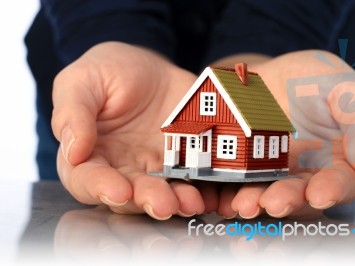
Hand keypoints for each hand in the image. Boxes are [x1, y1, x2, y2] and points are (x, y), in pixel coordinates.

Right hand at [52, 42, 217, 218]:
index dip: (100, 188)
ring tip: (190, 202)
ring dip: (175, 201)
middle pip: (128, 194)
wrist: (147, 69)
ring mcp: (152, 168)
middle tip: (162, 204)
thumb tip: (74, 152)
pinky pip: (190, 178)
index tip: (118, 191)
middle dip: (145, 200)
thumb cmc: (106, 73)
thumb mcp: (81, 82)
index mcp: (88, 154)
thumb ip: (73, 114)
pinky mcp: (180, 161)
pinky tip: (208, 191)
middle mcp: (120, 169)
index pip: (86, 179)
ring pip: (161, 192)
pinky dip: (200, 188)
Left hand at [214, 51, 354, 218]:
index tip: (319, 194)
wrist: (275, 73)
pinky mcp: (249, 168)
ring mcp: (277, 172)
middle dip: (288, 200)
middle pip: (302, 195)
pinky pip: (242, 182)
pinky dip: (234, 192)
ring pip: (270, 193)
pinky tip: (226, 198)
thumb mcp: (347, 90)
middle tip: (274, 202)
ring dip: (258, 201)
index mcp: (341, 159)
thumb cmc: (319, 79)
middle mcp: (309, 173)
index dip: (333, 190)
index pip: (344, 182)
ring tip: (244, 204)